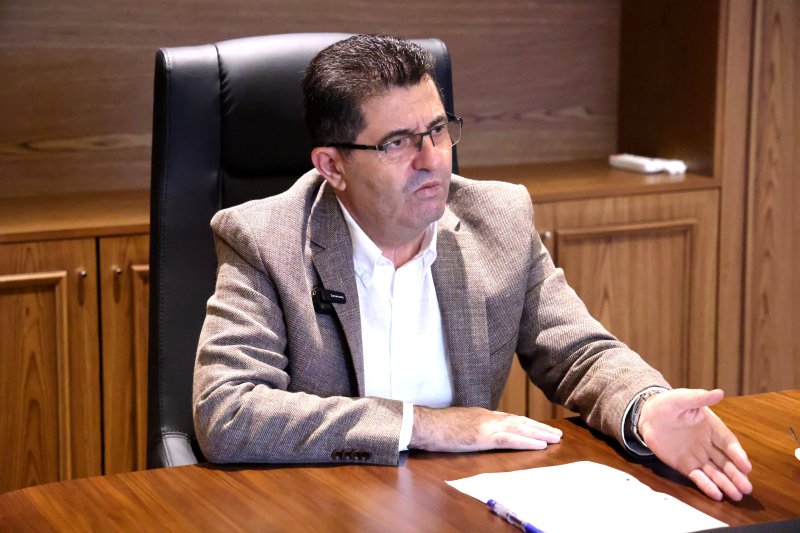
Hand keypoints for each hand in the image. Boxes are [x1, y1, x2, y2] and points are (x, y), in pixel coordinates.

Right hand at [409, 406, 561, 451]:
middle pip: (520, 421)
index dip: (526, 423)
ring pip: (520, 428)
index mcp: (481, 414)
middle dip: (539, 427)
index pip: (509, 418)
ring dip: (540, 433)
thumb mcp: (458, 424)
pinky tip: (540, 445)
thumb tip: (477, 432)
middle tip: (556, 433)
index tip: (538, 427)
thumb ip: (471, 426)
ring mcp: (487, 425)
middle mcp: (488, 417)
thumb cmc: (436, 427)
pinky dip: (527, 441)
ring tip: (555, 438)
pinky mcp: (484, 436)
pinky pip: (510, 439)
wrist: (425, 424)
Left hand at [638, 388, 752, 500]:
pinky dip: (707, 486)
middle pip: (726, 462)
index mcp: (712, 428)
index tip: (746, 466)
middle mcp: (708, 444)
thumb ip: (699, 398)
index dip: (738, 455)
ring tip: (737, 496)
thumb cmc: (667, 404)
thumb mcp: (682, 398)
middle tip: (747, 488)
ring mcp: (698, 456)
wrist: (647, 416)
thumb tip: (718, 393)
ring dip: (726, 484)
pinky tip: (717, 495)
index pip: (728, 443)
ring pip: (715, 472)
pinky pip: (698, 477)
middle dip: (737, 475)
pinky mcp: (686, 465)